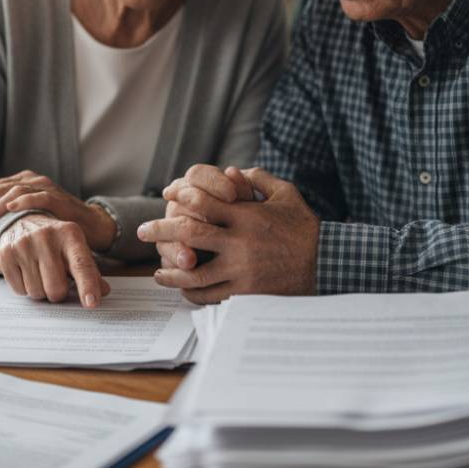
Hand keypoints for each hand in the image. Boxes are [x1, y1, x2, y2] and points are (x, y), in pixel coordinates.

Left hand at [0, 170, 116, 250]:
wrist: (89, 226)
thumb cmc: (54, 225)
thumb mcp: (26, 218)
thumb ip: (7, 217)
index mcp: (19, 182)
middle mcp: (30, 179)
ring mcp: (44, 186)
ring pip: (11, 192)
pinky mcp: (57, 197)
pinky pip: (37, 196)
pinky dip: (22, 201)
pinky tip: (10, 209)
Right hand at [0, 214, 110, 306]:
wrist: (22, 221)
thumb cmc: (55, 242)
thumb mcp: (75, 249)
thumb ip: (90, 270)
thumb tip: (103, 291)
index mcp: (70, 234)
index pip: (81, 265)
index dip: (87, 285)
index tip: (91, 303)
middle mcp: (46, 236)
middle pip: (56, 289)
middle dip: (58, 293)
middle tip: (56, 280)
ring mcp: (24, 244)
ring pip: (37, 292)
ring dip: (41, 290)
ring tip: (40, 272)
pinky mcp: (5, 253)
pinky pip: (19, 290)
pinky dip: (24, 288)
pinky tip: (26, 271)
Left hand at [137, 168, 318, 303]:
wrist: (326, 263)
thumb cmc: (304, 227)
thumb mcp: (286, 194)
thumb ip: (257, 180)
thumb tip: (230, 172)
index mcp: (246, 215)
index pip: (203, 203)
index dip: (180, 198)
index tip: (166, 196)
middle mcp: (239, 242)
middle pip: (189, 234)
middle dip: (161, 231)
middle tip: (141, 232)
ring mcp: (241, 269)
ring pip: (194, 272)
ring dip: (171, 272)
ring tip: (158, 272)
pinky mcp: (245, 292)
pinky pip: (211, 295)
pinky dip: (193, 293)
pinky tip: (184, 290)